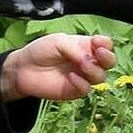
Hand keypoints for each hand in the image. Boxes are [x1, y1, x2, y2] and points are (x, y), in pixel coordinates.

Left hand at [0, 34, 116, 102]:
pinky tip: (71, 77)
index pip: (105, 45)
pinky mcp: (74, 90)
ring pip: (101, 76)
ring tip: (81, 65)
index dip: (105, 44)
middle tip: (98, 54)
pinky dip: (82, 83)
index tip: (96, 41)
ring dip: (94, 70)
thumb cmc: (40, 51)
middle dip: (108, 58)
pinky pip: (87, 89)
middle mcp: (87, 61)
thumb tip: (89, 60)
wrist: (23, 69)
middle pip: (109, 62)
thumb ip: (76, 48)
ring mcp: (82, 77)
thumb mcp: (59, 41)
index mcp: (85, 46)